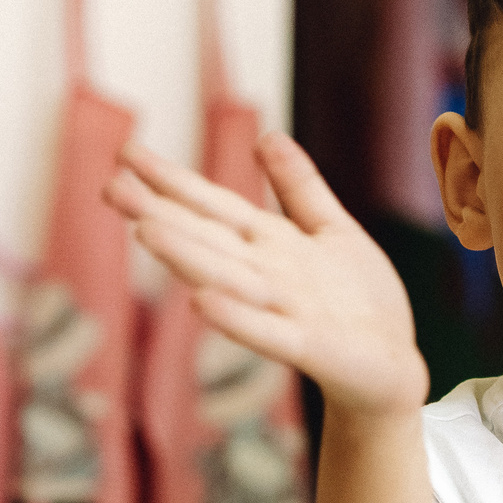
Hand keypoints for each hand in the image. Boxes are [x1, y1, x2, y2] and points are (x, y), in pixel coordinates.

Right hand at [105, 133, 427, 415]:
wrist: (393, 367)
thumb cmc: (358, 301)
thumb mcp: (332, 230)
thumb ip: (299, 187)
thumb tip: (266, 135)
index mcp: (270, 243)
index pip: (213, 205)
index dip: (171, 180)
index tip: (125, 152)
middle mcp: (266, 275)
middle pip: (207, 239)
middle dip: (160, 214)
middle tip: (109, 187)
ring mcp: (283, 310)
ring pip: (228, 278)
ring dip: (187, 258)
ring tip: (144, 232)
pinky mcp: (309, 346)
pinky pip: (269, 332)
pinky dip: (237, 318)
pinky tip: (201, 303)